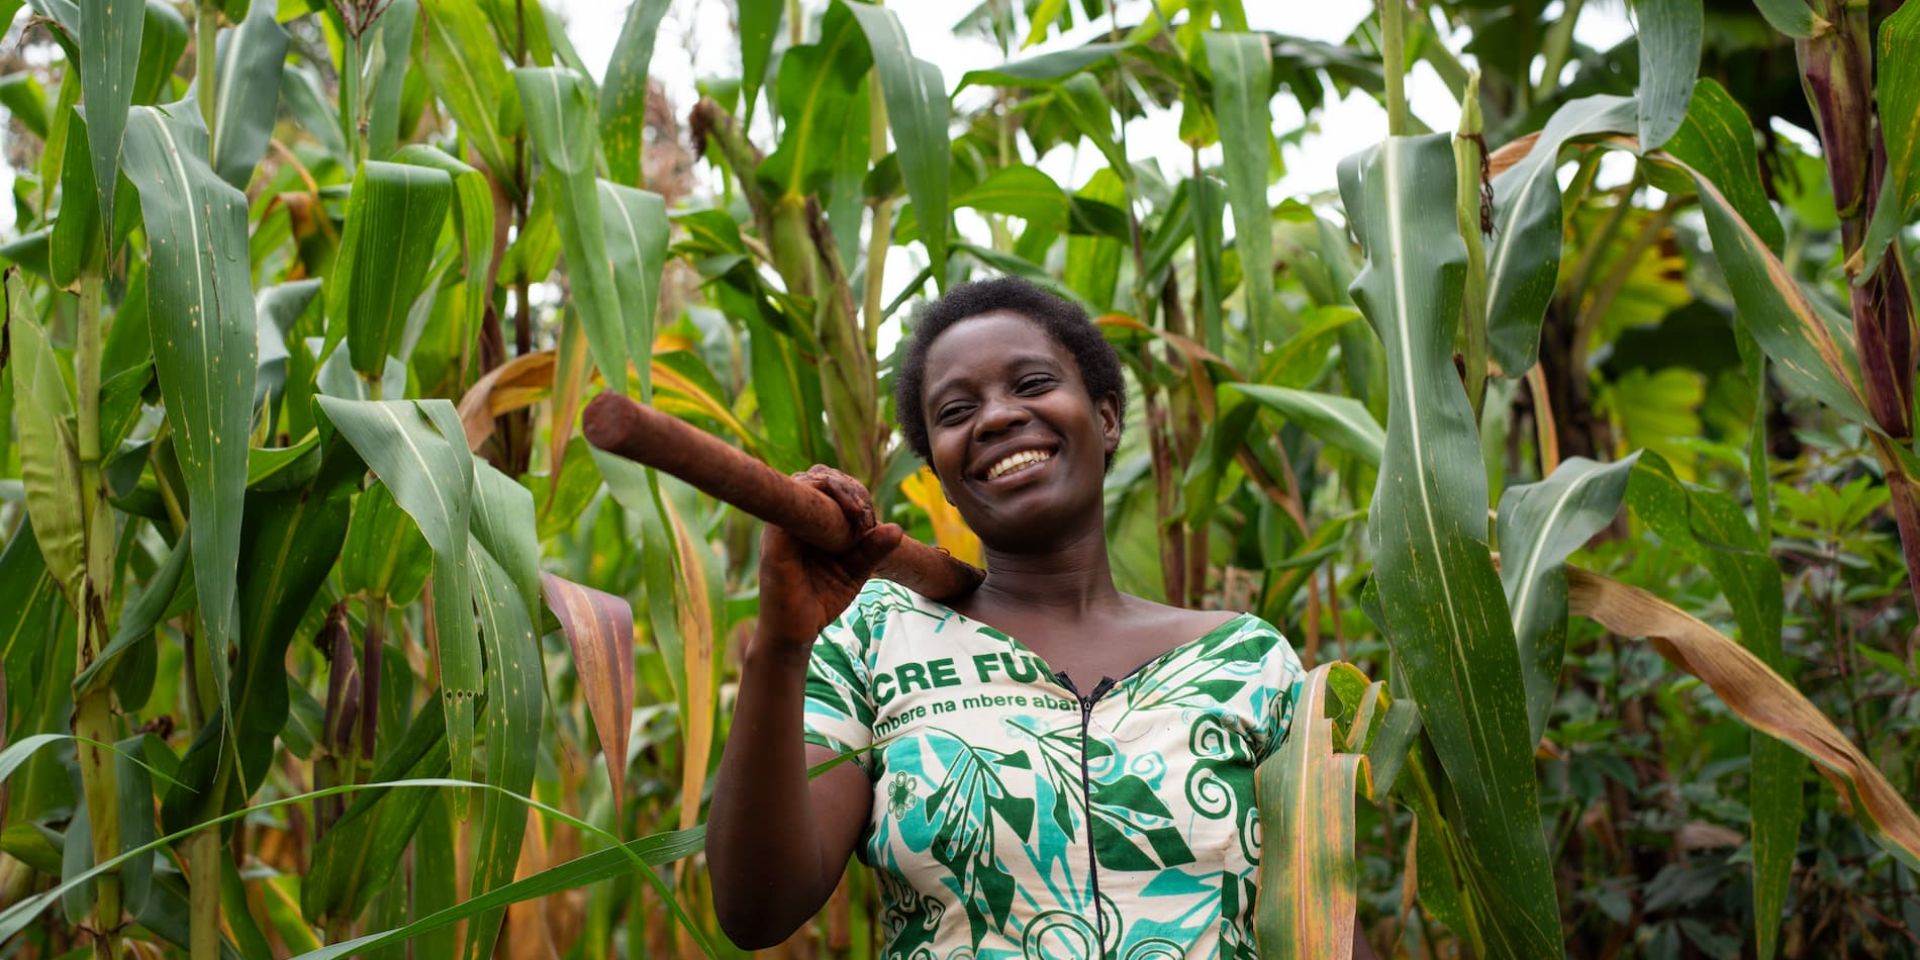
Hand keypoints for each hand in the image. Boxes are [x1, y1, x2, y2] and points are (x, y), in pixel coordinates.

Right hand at [755, 466, 902, 650]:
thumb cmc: (820, 601)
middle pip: (817, 476)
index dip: (851, 489)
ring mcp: (781, 528)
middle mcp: (792, 520)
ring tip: (859, 515)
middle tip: (865, 514)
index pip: (826, 484)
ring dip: (838, 489)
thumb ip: (872, 551)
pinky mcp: (775, 542)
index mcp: (808, 523)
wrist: (796, 634)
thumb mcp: (854, 572)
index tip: (870, 516)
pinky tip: (844, 517)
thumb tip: (896, 529)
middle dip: (848, 487)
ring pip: (805, 483)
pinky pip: (789, 506)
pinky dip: (818, 499)